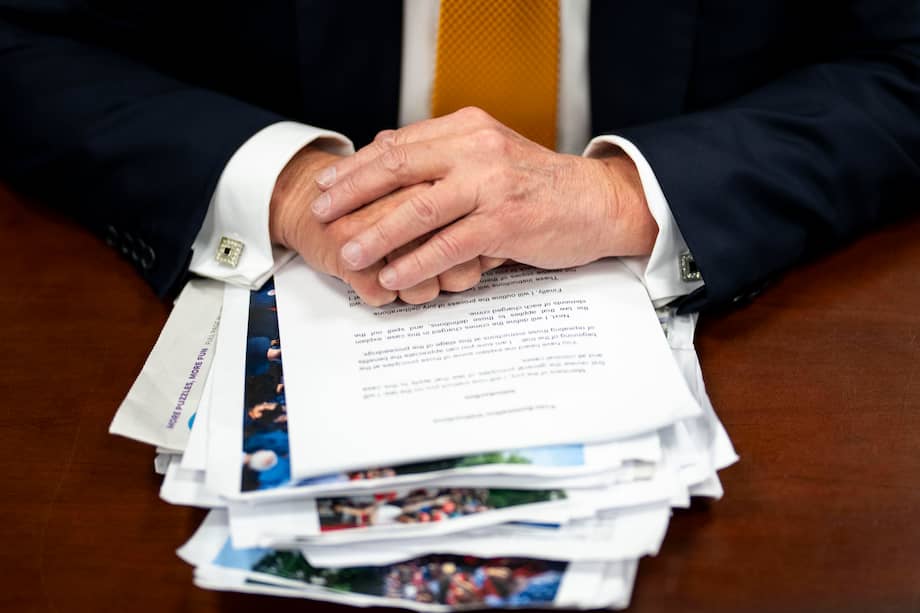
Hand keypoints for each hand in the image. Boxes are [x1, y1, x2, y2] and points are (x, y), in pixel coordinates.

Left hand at [308, 107, 657, 291]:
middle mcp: (476, 148)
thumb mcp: (489, 156)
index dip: (357, 167)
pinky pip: (450, 243)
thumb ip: (441, 156)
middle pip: (399, 168)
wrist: (596, 202)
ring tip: (349, 252)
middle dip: (353, 193)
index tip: (326, 186)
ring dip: (377, 233)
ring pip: (419, 208)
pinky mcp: (506, 220)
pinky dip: (417, 261)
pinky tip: (393, 274)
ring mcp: (492, 183)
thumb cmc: (538, 185)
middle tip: (321, 215)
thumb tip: (385, 152)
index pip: (399, 145)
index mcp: (467, 129)